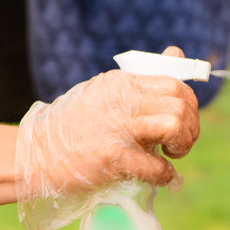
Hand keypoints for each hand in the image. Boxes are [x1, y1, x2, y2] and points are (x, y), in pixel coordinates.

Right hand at [15, 47, 199, 198]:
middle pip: (180, 102)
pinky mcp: (114, 156)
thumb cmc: (75, 122)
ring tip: (171, 154)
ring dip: (183, 143)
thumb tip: (176, 52)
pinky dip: (166, 174)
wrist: (38, 151)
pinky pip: (156, 165)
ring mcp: (119, 127)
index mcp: (124, 82)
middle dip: (191, 125)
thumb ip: (142, 77)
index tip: (183, 120)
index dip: (189, 103)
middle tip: (179, 142)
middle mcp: (124, 99)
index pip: (175, 82)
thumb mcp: (106, 89)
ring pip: (174, 124)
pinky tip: (162, 176)